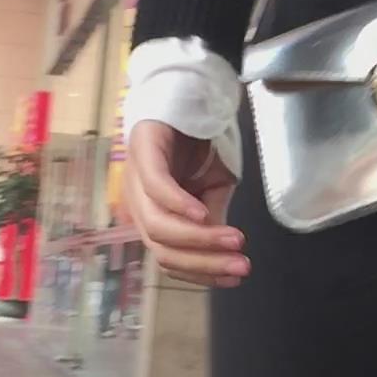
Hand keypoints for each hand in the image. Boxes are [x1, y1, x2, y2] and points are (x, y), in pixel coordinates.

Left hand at [125, 122, 248, 289]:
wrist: (188, 98)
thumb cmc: (197, 145)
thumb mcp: (212, 189)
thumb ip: (212, 218)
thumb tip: (220, 252)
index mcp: (154, 216)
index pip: (170, 257)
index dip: (201, 273)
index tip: (235, 278)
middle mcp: (138, 204)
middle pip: (162, 249)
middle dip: (205, 263)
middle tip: (242, 267)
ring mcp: (135, 180)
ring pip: (158, 226)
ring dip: (199, 239)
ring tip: (236, 242)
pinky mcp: (142, 152)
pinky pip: (157, 187)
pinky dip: (179, 204)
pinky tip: (203, 214)